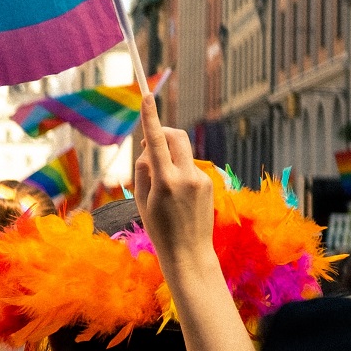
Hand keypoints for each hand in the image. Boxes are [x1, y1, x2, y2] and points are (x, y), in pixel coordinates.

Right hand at [134, 94, 214, 275]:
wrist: (189, 254)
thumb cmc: (159, 229)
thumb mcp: (141, 200)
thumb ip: (143, 169)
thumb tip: (150, 146)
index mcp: (166, 181)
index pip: (156, 141)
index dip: (150, 117)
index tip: (147, 96)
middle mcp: (187, 176)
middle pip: (176, 135)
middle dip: (162, 131)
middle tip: (149, 144)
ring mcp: (201, 179)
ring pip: (182, 152)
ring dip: (169, 155)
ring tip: (161, 184)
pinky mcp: (209, 183)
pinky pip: (190, 166)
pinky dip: (179, 170)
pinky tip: (176, 194)